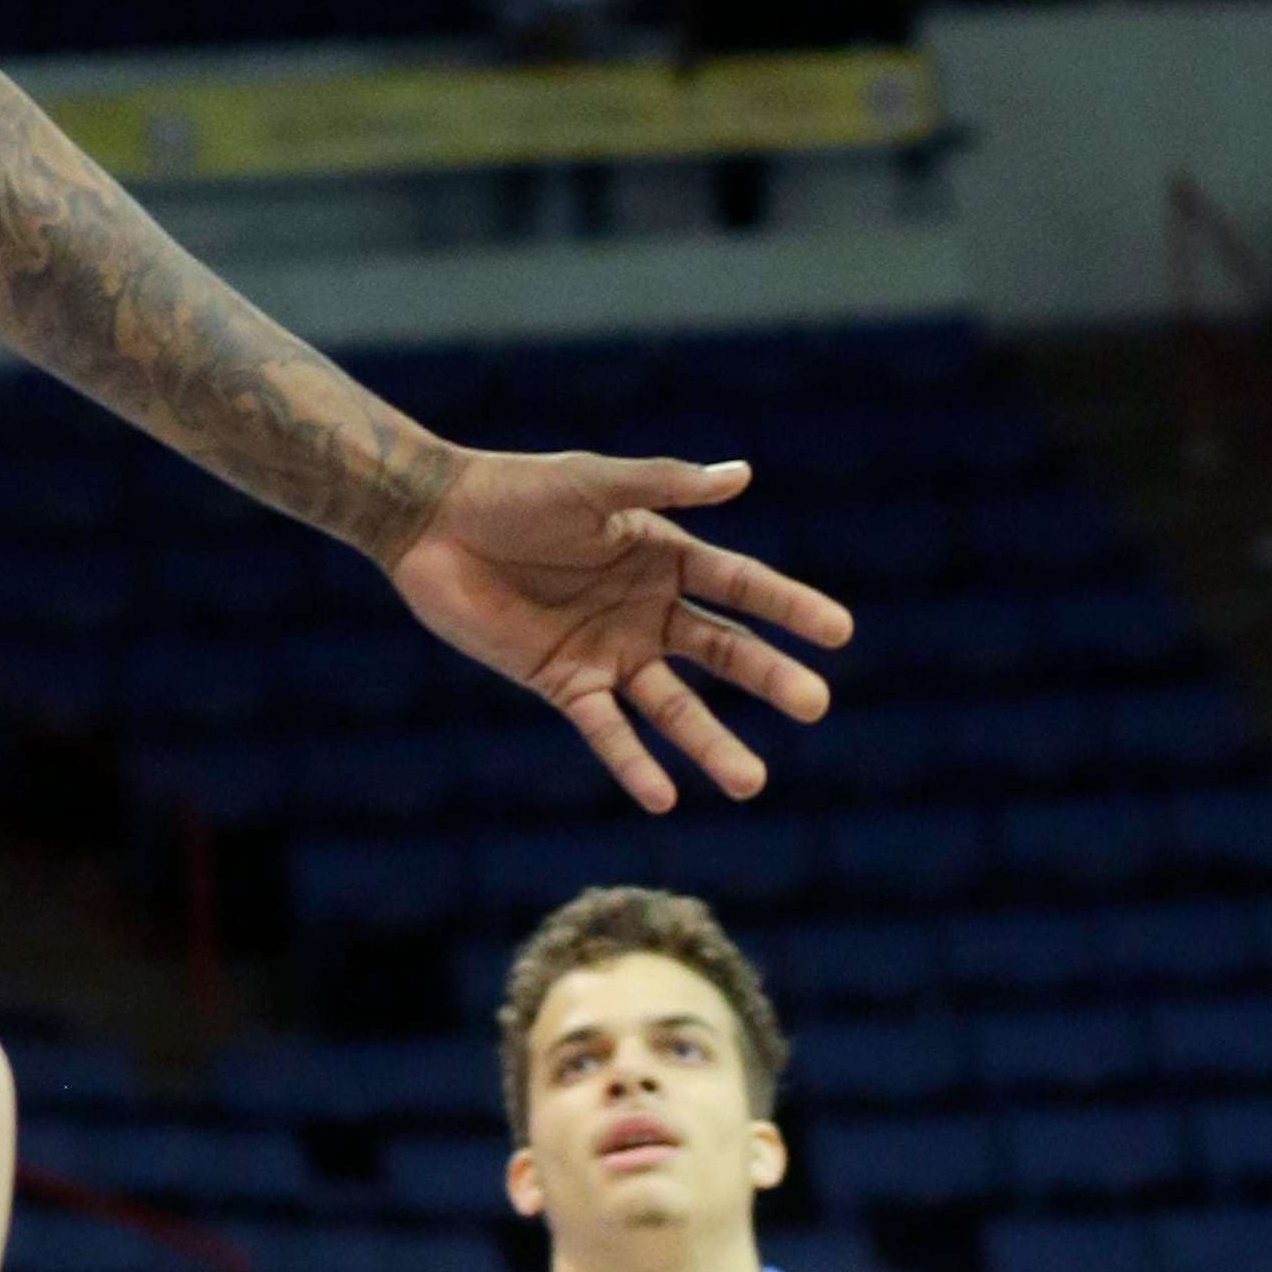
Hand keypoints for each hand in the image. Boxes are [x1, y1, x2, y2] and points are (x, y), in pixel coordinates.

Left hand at [386, 449, 849, 808]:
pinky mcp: (561, 682)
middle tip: (816, 704)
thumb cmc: (514, 491)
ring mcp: (606, 650)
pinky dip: (632, 762)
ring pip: (672, 706)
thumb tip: (741, 475)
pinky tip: (663, 796)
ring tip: (752, 783)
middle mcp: (644, 609)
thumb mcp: (593, 483)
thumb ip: (663, 485)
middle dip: (768, 676)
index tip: (840, 632)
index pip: (740, 585)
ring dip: (709, 744)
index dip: (788, 607)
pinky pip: (605, 730)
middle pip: (721, 651)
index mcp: (661, 555)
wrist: (432, 523)